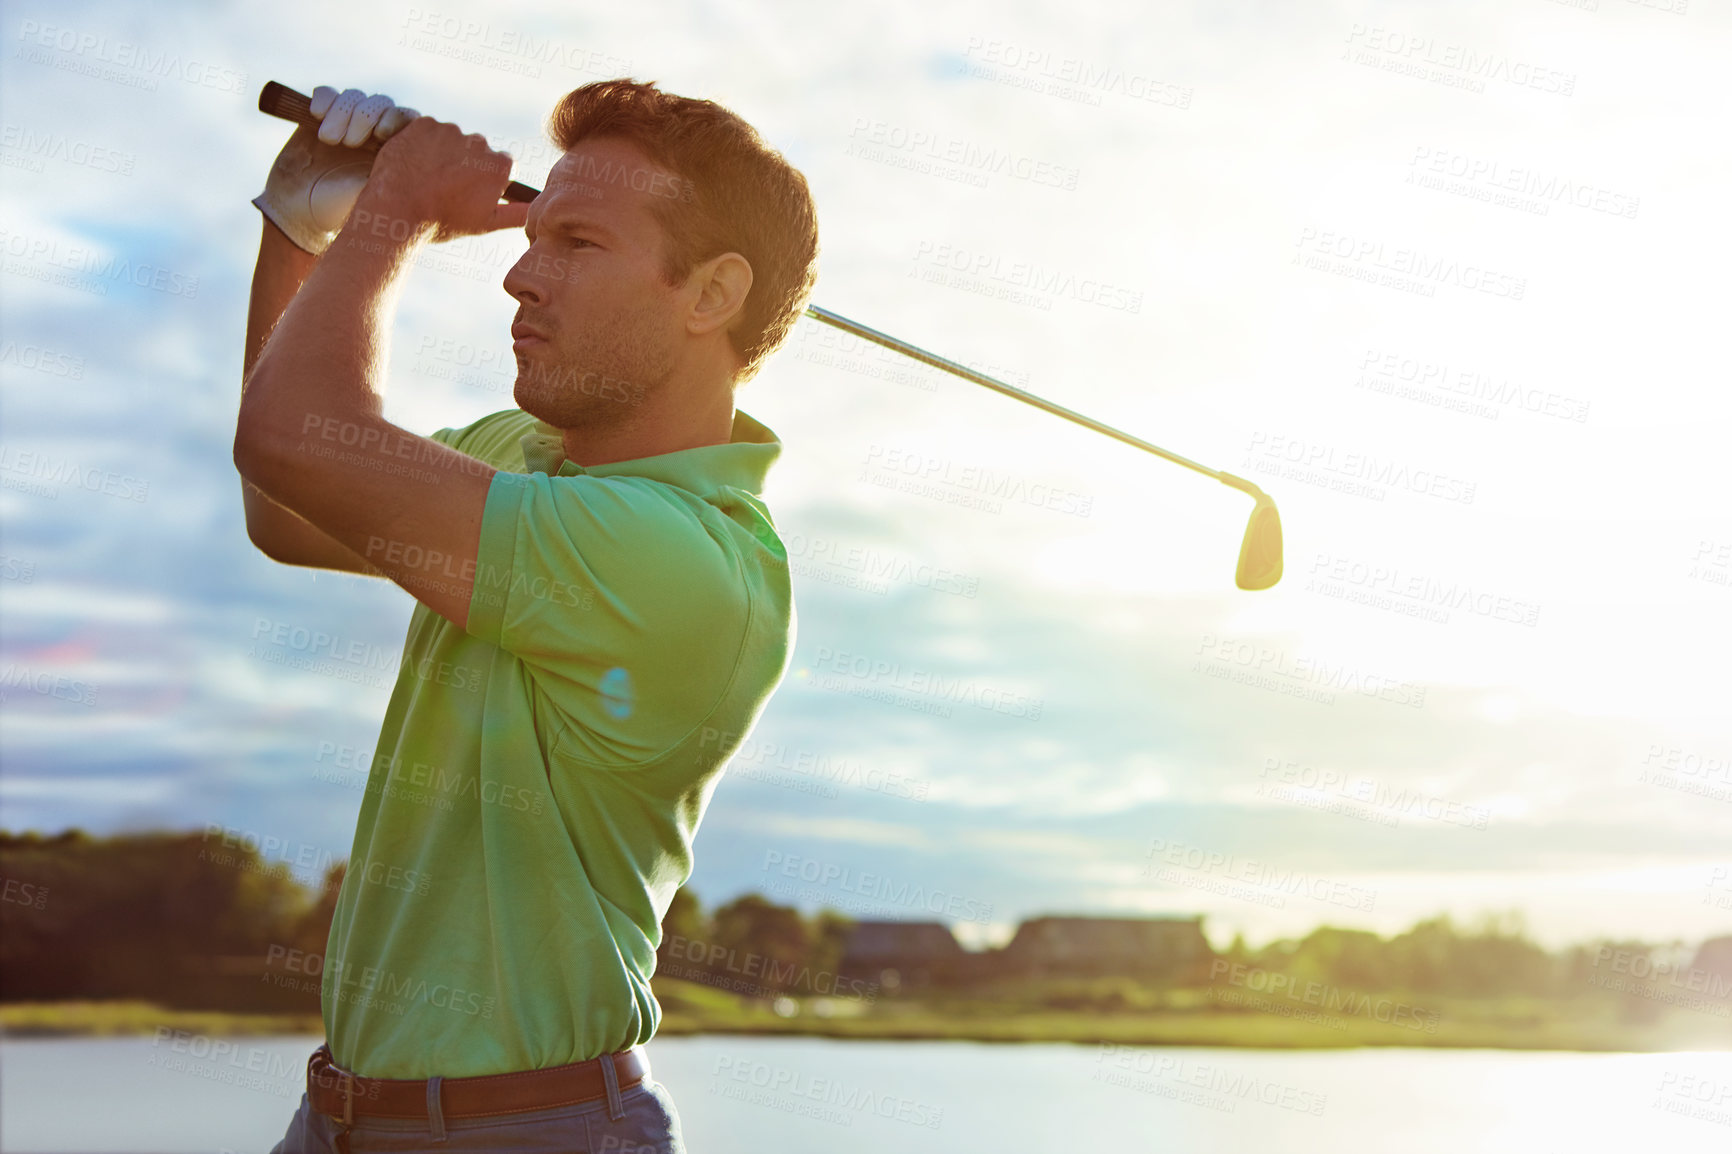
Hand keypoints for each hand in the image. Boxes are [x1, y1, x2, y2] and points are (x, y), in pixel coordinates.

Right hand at [252, 86, 422, 254]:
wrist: (304, 215)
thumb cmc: (345, 212)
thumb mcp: (378, 197)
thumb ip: (399, 177)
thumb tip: (426, 166)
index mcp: (396, 150)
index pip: (407, 118)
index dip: (397, 118)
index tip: (384, 135)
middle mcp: (373, 133)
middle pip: (380, 103)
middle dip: (364, 117)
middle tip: (349, 144)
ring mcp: (346, 123)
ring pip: (354, 97)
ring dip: (341, 112)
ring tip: (329, 140)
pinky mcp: (319, 118)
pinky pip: (327, 93)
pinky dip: (324, 99)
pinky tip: (317, 115)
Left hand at [349, 117, 529, 245]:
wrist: (397, 209)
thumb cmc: (442, 221)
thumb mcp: (485, 224)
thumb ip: (516, 214)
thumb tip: (535, 210)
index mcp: (498, 165)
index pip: (501, 165)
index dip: (485, 180)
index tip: (469, 193)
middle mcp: (479, 142)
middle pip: (477, 150)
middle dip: (465, 164)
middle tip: (445, 188)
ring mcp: (450, 130)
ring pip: (451, 139)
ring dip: (443, 153)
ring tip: (427, 179)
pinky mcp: (423, 124)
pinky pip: (428, 130)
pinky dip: (422, 144)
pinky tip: (415, 165)